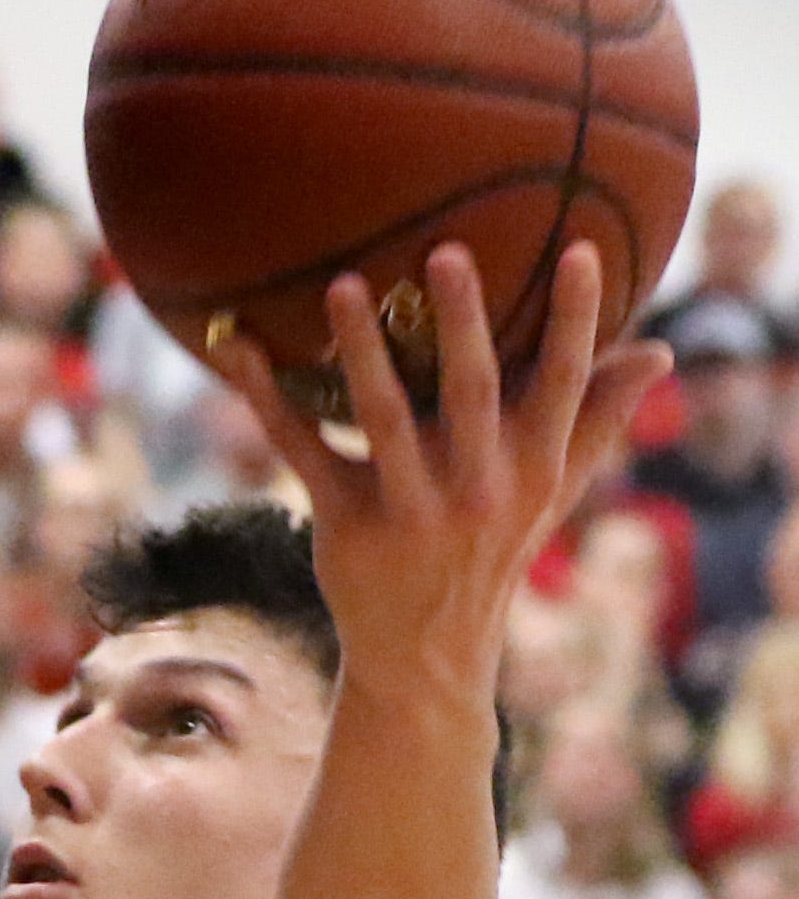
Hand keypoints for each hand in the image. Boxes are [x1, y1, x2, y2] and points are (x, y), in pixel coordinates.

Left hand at [209, 242, 669, 699]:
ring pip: (383, 416)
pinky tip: (239, 346)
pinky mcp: (346, 523)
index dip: (576, 319)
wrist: (426, 651)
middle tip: (445, 250)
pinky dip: (266, 396)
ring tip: (342, 285)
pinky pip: (302, 448)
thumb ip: (596, 418)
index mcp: (532, 468)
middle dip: (463, 322)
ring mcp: (409, 509)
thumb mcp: (551, 491)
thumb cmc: (491, 547)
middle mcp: (477, 489)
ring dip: (361, 350)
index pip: (563, 383)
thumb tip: (658, 353)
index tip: (580, 248)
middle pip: (471, 391)